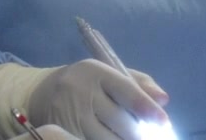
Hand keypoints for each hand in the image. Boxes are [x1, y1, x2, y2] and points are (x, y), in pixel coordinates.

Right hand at [27, 60, 168, 139]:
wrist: (42, 94)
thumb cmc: (86, 84)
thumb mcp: (109, 74)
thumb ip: (139, 84)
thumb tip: (163, 101)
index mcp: (96, 72)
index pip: (127, 92)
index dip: (148, 109)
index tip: (164, 122)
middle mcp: (82, 93)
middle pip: (123, 123)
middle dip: (140, 132)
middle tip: (144, 133)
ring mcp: (71, 116)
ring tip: (126, 135)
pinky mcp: (64, 133)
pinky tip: (109, 137)